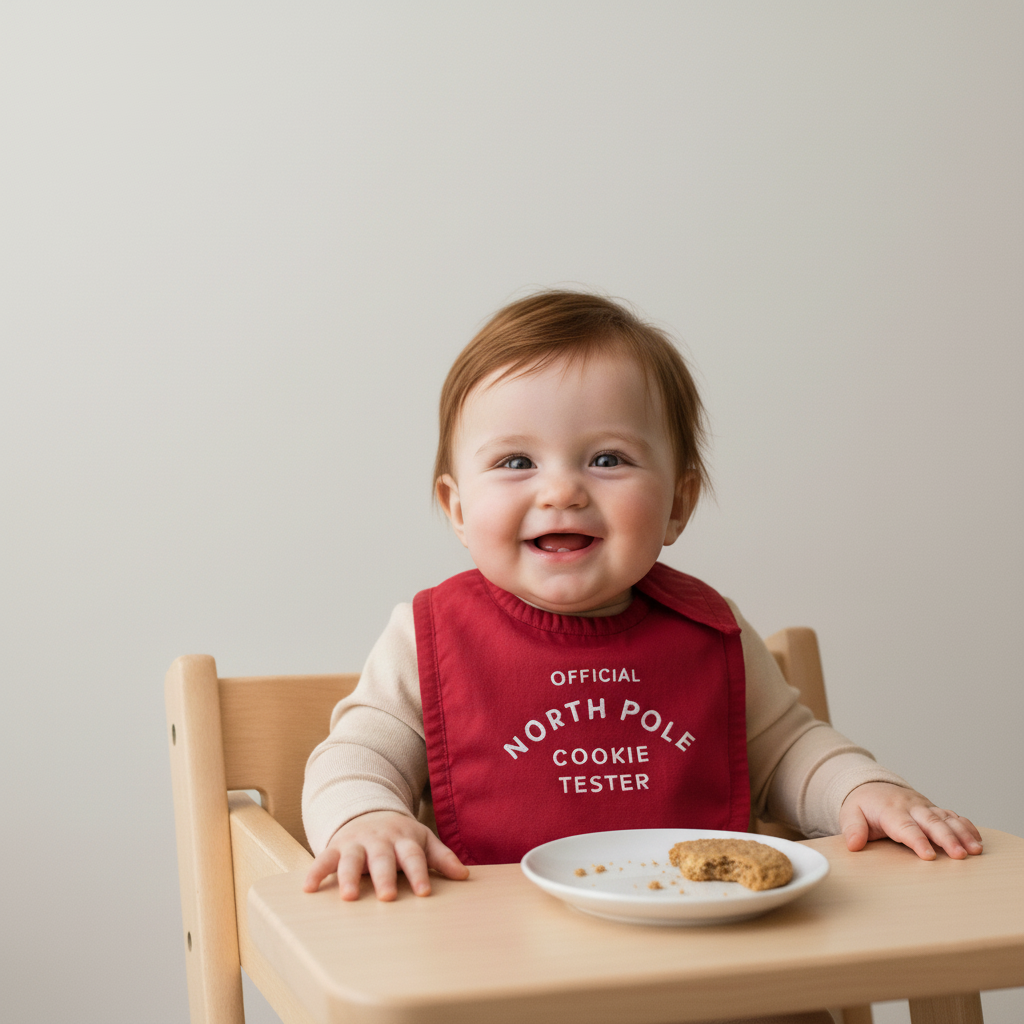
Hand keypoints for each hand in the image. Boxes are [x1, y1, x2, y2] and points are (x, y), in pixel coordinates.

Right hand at [303, 810, 469, 900]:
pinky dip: (316, 872)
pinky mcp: (336, 846)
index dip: (420, 873)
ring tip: (349, 897)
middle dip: (384, 876)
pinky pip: (324, 859)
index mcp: (404, 839)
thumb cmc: (400, 835)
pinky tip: (308, 888)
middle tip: (387, 896)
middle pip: (383, 859)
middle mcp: (379, 840)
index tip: (424, 892)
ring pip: (352, 859)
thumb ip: (442, 857)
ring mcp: (356, 843)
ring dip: (349, 876)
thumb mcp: (423, 840)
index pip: (413, 856)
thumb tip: (465, 875)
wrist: (368, 810)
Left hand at [840, 782, 982, 859]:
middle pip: (931, 822)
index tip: (928, 855)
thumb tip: (854, 845)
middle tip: (960, 856)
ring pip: (946, 818)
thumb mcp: (850, 814)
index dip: (917, 840)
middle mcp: (910, 807)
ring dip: (962, 833)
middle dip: (946, 838)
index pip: (904, 826)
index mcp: (889, 810)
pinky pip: (952, 815)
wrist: (871, 786)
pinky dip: (966, 826)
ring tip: (975, 850)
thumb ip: (852, 828)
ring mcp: (924, 807)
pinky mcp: (933, 809)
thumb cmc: (862, 806)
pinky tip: (977, 840)